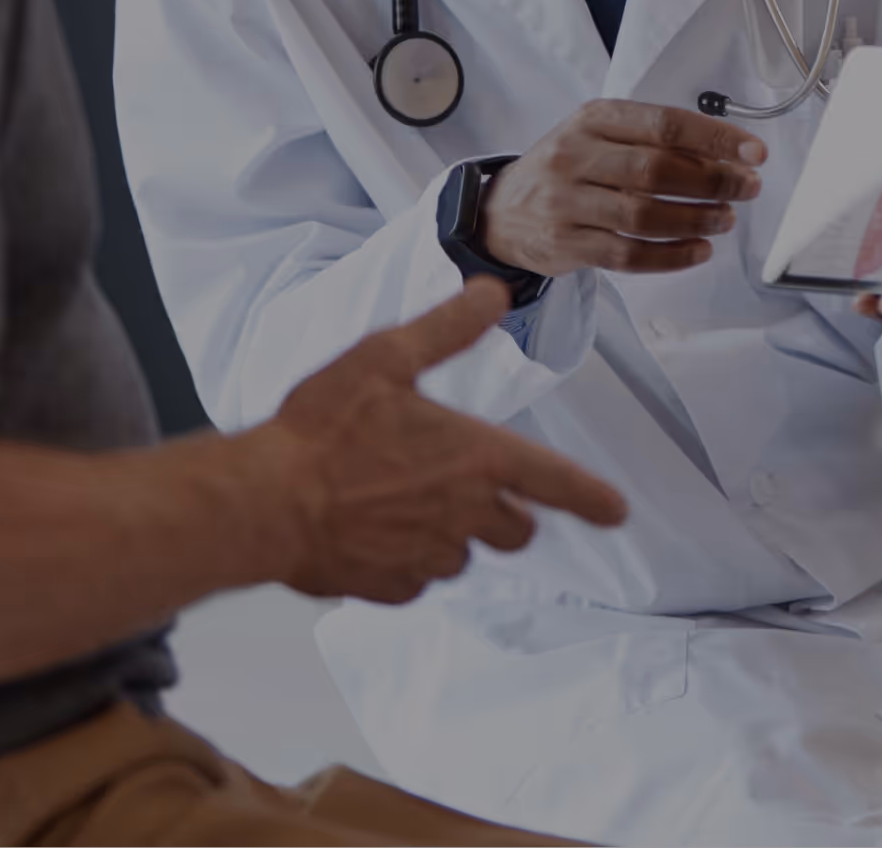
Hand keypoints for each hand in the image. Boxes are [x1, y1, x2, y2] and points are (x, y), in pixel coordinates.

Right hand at [244, 278, 627, 603]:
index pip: (557, 483)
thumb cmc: (322, 428)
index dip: (592, 497)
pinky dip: (406, 559)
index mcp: (477, 459)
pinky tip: (372, 530)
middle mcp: (465, 514)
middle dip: (503, 512)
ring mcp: (429, 557)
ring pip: (464, 554)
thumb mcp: (386, 358)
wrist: (265, 501)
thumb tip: (493, 293)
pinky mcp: (392, 587)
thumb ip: (447, 329)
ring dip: (450, 533)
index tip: (616, 511)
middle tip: (461, 484)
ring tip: (400, 501)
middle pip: (516, 530)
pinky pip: (418, 578)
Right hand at [475, 99, 766, 276]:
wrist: (502, 211)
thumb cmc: (567, 169)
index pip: (664, 124)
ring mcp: (566, 203)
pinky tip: (697, 251)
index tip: (754, 153)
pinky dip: (670, 256)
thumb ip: (654, 140)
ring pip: (644, 216)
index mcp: (593, 119)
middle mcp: (576, 156)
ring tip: (725, 219)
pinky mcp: (565, 244)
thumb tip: (726, 155)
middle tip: (747, 189)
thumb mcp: (600, 135)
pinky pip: (627, 255)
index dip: (715, 138)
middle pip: (656, 170)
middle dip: (713, 181)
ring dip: (696, 220)